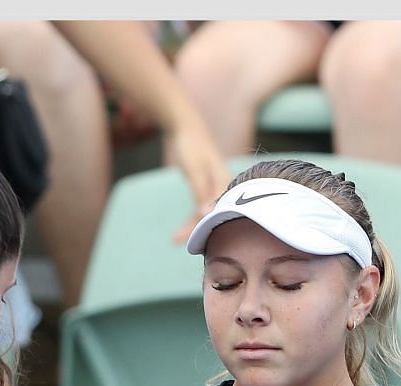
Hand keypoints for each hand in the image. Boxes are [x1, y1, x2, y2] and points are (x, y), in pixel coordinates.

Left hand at [166, 121, 228, 243]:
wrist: (186, 128)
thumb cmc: (191, 146)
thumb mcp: (194, 170)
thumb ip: (201, 192)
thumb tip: (207, 215)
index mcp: (226, 182)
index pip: (220, 211)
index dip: (208, 226)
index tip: (195, 240)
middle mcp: (224, 187)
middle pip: (213, 214)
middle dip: (198, 230)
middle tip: (177, 242)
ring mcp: (215, 188)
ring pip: (206, 213)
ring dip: (192, 227)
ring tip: (174, 240)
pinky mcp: (206, 189)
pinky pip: (201, 209)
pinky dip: (192, 220)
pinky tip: (181, 232)